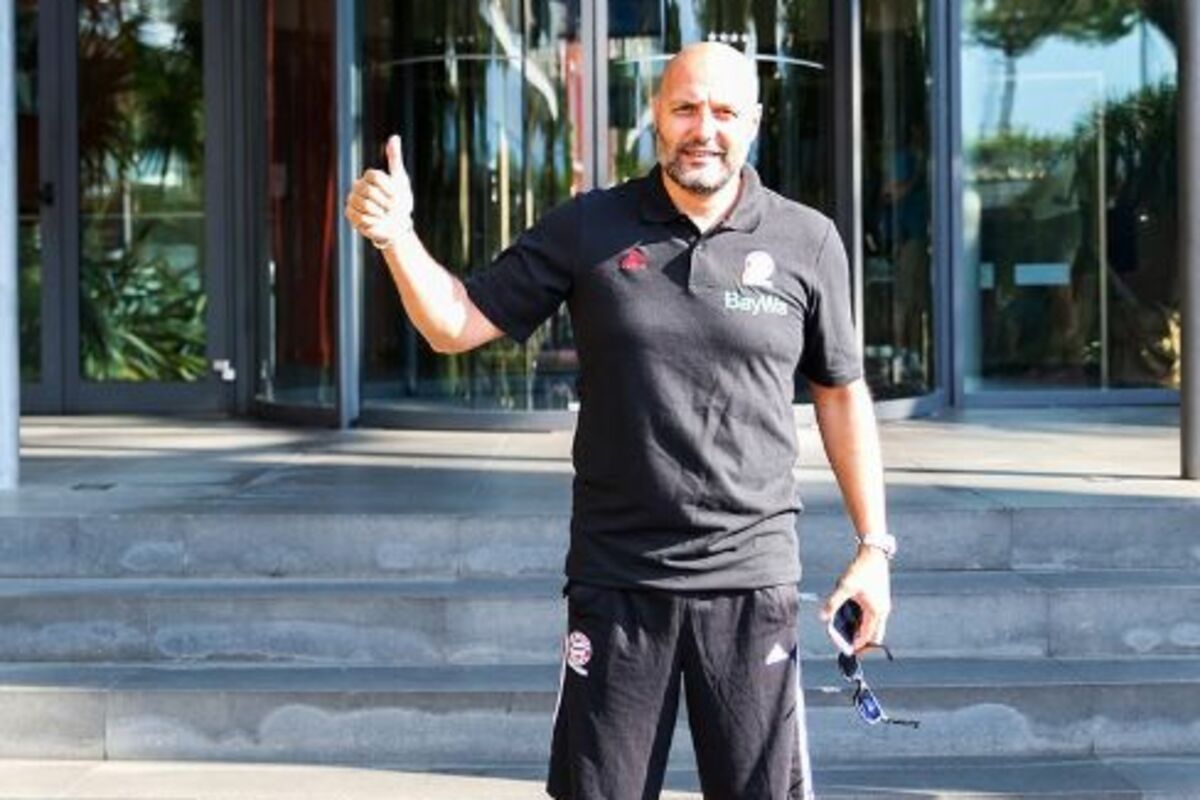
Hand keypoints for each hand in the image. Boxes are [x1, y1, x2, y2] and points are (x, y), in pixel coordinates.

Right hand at [344, 134, 414, 248]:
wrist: (398, 224)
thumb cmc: (400, 201)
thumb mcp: (400, 179)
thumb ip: (395, 159)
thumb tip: (394, 137)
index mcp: (369, 176)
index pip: (375, 176)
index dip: (389, 188)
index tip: (397, 194)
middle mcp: (357, 186)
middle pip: (370, 191)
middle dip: (386, 202)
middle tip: (392, 208)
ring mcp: (352, 200)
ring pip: (366, 205)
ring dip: (381, 213)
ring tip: (385, 215)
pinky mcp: (350, 215)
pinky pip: (362, 218)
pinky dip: (374, 222)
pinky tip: (378, 221)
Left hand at [821, 546, 891, 653]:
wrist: (873, 553)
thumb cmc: (861, 570)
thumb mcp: (844, 586)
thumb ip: (833, 603)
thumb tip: (823, 617)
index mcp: (876, 612)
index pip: (868, 637)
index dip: (857, 646)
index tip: (846, 651)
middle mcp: (883, 611)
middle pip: (874, 636)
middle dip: (862, 643)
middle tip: (848, 646)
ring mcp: (883, 605)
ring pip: (874, 627)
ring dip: (862, 631)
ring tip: (847, 633)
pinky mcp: (880, 599)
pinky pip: (873, 617)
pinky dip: (864, 622)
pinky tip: (851, 617)